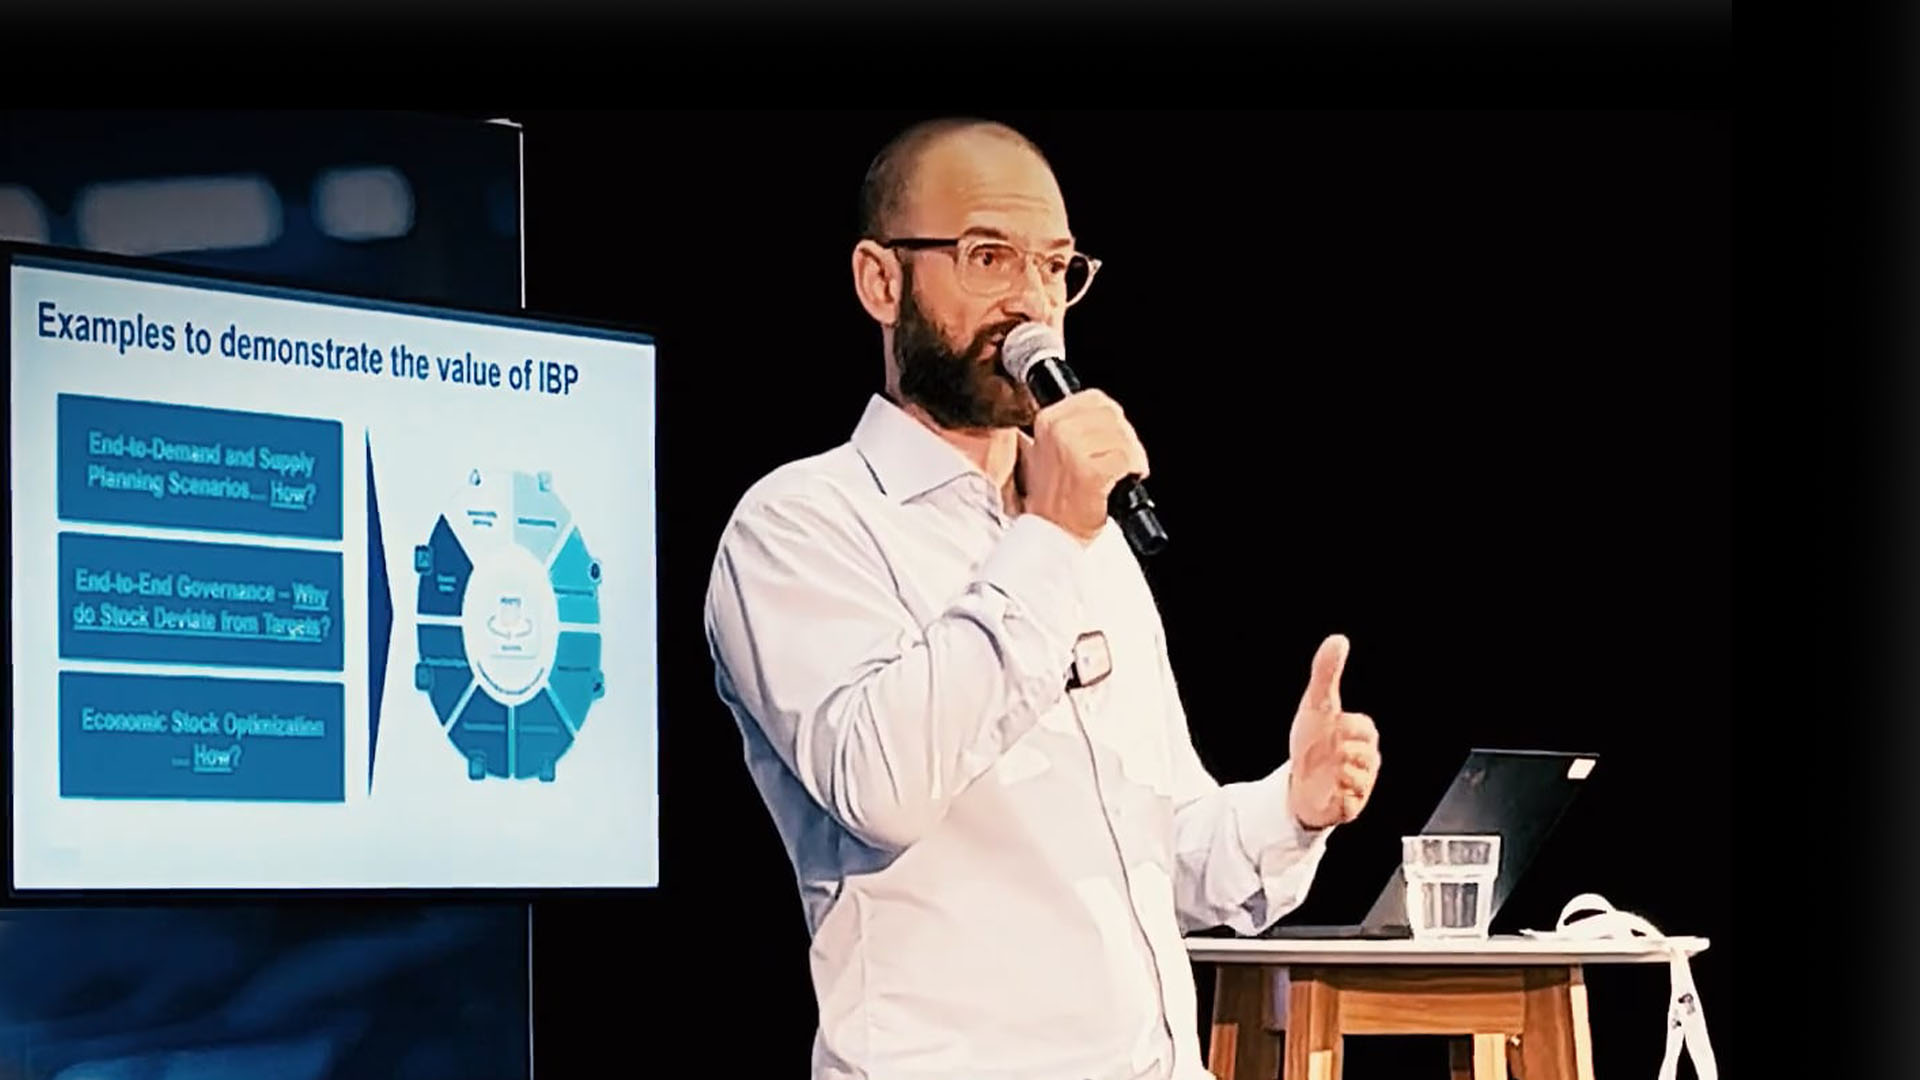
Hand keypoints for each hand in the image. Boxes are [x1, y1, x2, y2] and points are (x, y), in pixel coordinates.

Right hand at [1024, 390, 1149, 544]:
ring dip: (1133, 456)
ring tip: (1126, 472)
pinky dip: (1134, 469)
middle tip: (1126, 460)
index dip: (1113, 419)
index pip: (1095, 399)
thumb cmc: (1056, 499)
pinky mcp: (1089, 472)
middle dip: (1126, 438)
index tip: (1116, 438)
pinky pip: (1126, 459)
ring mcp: (1072, 450)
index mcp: (1049, 419)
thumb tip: (1107, 415)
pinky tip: (1125, 481)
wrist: (1050, 534)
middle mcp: (1058, 430)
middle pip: (1112, 415)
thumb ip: (1074, 428)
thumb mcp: (1053, 451)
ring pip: (1122, 437)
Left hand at [1287, 634, 1380, 829]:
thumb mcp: (1317, 703)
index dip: (1340, 726)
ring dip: (1334, 771)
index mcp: (1364, 736)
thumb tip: (1338, 639)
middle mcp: (1367, 761)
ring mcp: (1361, 785)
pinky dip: (1334, 793)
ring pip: (1356, 776)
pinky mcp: (1351, 808)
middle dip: (1337, 749)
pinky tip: (1325, 788)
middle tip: (1323, 750)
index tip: (1327, 728)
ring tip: (1324, 771)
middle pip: (1361, 752)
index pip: (1363, 726)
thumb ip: (1326, 672)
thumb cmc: (1311, 740)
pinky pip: (1349, 801)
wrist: (1298, 782)